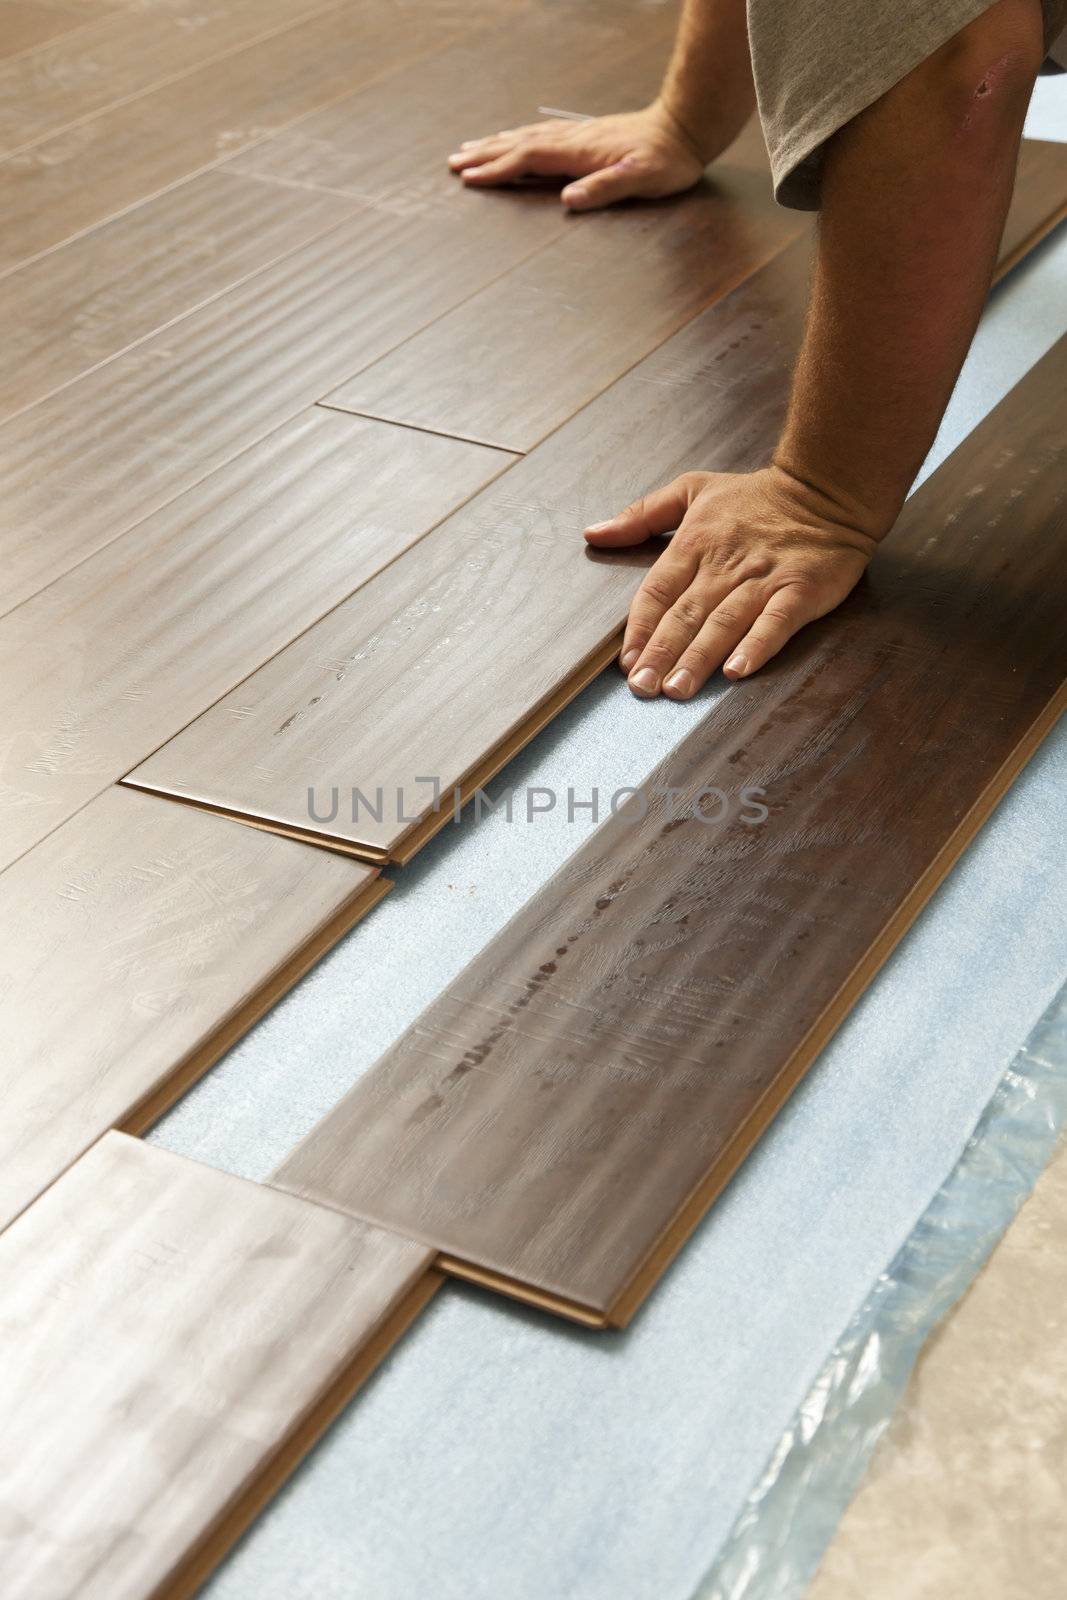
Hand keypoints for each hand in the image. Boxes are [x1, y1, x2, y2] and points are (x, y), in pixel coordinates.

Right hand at [447, 102, 705, 210]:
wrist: (684, 128)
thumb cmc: (666, 160)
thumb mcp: (641, 179)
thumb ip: (604, 188)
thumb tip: (568, 200)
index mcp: (579, 152)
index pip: (528, 158)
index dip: (497, 169)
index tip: (469, 178)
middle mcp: (572, 139)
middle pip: (518, 144)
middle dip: (485, 155)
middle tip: (453, 162)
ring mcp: (577, 135)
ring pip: (526, 137)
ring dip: (496, 144)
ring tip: (470, 149)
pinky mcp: (584, 136)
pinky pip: (540, 136)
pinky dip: (518, 139)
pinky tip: (512, 140)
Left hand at [584, 467, 879, 696]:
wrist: (827, 487)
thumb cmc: (756, 496)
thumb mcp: (692, 490)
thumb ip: (641, 515)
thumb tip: (593, 533)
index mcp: (695, 542)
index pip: (658, 591)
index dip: (640, 628)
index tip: (626, 662)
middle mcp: (725, 563)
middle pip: (686, 614)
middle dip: (661, 653)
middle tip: (643, 688)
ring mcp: (764, 577)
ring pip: (724, 622)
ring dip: (698, 657)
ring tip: (677, 689)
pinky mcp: (801, 589)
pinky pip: (776, 622)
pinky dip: (757, 646)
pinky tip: (737, 671)